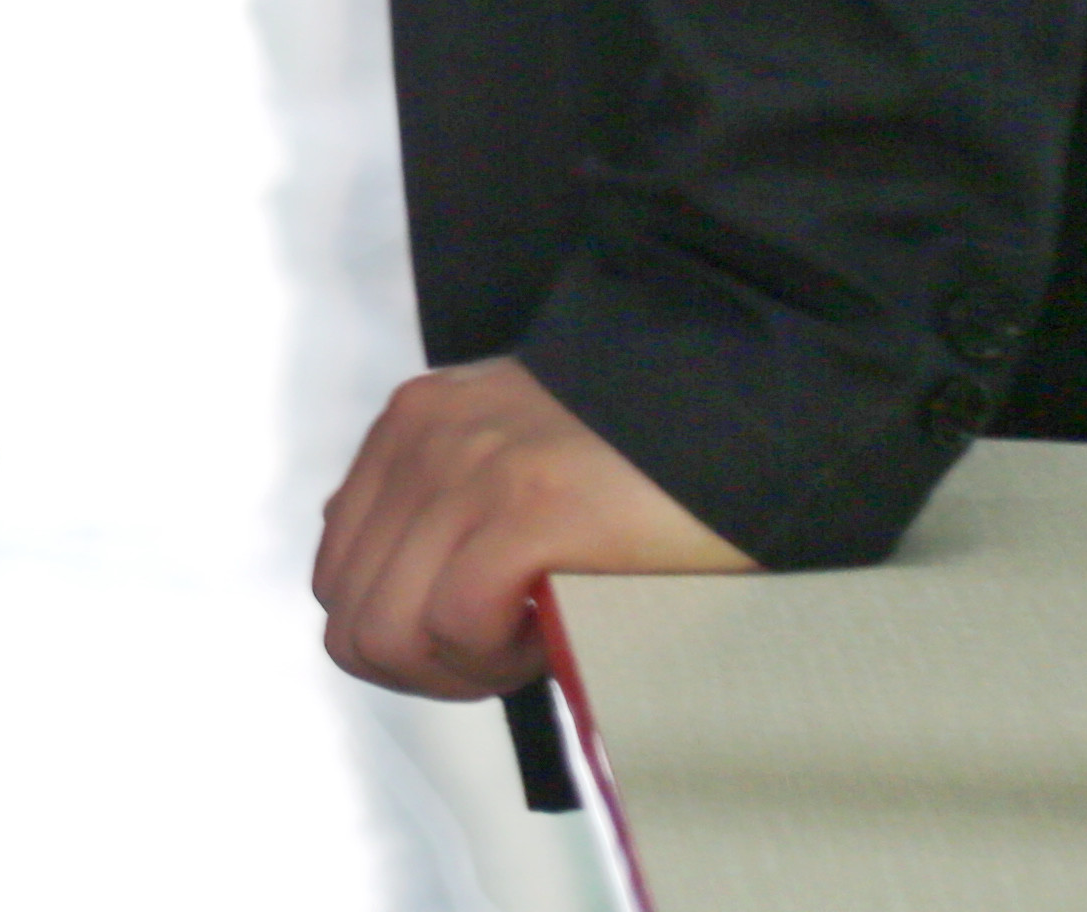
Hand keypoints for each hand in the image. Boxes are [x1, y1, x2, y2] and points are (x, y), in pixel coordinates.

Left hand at [315, 355, 752, 696]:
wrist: (748, 416)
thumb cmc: (644, 464)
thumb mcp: (511, 459)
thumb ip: (447, 510)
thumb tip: (404, 611)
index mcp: (410, 429)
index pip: (338, 574)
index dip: (402, 638)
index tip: (479, 642)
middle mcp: (422, 440)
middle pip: (351, 616)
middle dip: (427, 669)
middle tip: (510, 657)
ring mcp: (468, 469)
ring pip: (387, 632)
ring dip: (462, 669)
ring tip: (533, 643)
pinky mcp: (525, 507)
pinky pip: (454, 623)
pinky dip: (498, 657)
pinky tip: (553, 634)